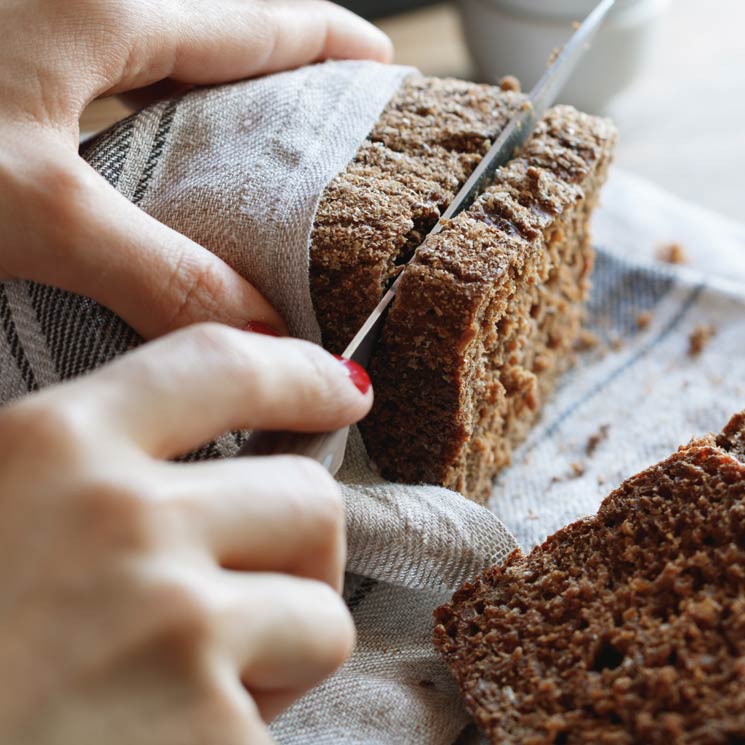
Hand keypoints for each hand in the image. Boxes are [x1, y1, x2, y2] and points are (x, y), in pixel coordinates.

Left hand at [0, 0, 391, 337]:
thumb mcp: (39, 209)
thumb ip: (161, 272)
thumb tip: (264, 333)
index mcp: (100, 11)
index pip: (249, 21)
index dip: (324, 41)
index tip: (381, 60)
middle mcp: (72, 6)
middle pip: (206, 38)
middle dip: (272, 77)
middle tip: (321, 129)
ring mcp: (33, 34)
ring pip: (148, 66)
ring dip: (203, 106)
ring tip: (247, 159)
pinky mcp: (4, 75)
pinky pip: (96, 92)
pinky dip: (137, 127)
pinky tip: (136, 172)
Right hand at [0, 324, 372, 743]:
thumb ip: (67, 465)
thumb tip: (177, 452)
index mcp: (50, 448)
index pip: (225, 366)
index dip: (300, 374)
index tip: (343, 390)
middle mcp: (122, 524)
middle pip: (308, 498)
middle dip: (303, 549)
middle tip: (254, 589)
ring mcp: (173, 635)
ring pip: (322, 612)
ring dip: (288, 645)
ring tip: (203, 683)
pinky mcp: (208, 743)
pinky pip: (282, 716)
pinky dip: (251, 729)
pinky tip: (168, 742)